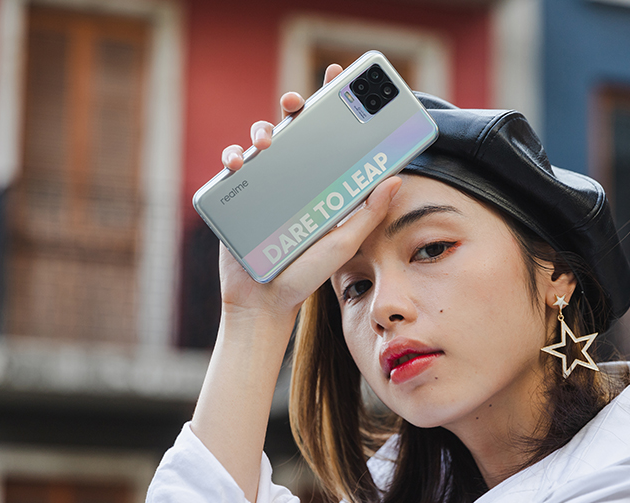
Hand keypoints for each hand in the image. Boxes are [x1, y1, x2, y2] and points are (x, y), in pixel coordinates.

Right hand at [214, 63, 396, 321]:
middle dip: (294, 106)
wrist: (266, 300)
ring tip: (267, 140)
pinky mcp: (237, 197)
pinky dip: (233, 158)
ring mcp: (264, 185)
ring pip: (262, 142)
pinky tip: (239, 161)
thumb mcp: (344, 241)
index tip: (340, 75)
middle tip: (296, 100)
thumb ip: (368, 212)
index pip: (331, 135)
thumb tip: (395, 178)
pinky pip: (233, 168)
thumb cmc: (308, 273)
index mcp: (323, 182)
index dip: (334, 103)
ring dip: (261, 130)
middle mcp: (295, 177)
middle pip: (294, 130)